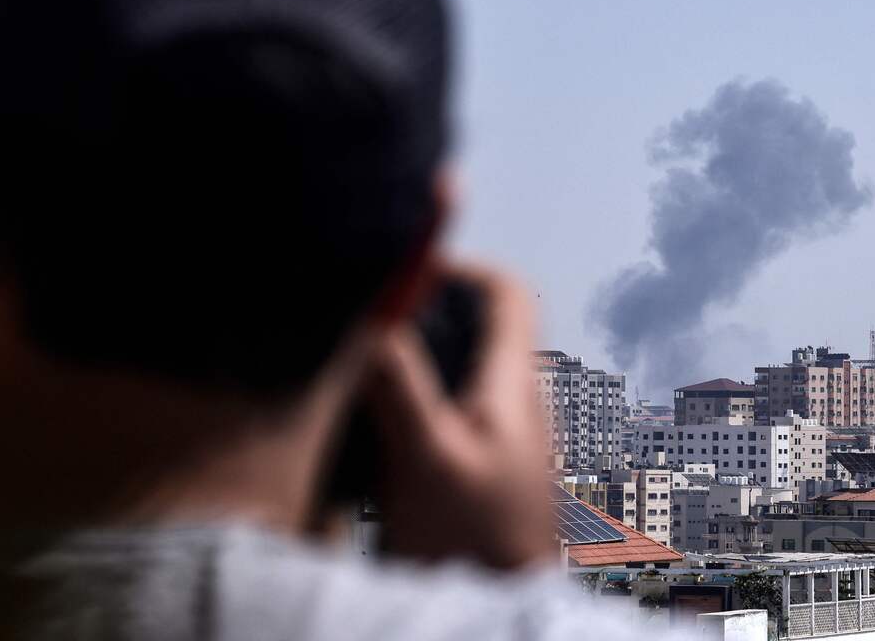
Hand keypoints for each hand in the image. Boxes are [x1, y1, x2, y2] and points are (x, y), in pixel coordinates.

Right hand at [366, 263, 553, 569]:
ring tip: (360, 369)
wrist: (498, 612)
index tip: (406, 275)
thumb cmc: (476, 542)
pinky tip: (372, 426)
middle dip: (424, 314)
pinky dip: (412, 402)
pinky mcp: (480, 470)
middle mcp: (514, 403)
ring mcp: (500, 438)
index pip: (508, 294)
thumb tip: (376, 312)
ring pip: (459, 370)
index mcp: (512, 386)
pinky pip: (448, 412)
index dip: (461, 269)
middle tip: (368, 322)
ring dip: (414, 360)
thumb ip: (401, 383)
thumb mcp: (428, 456)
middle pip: (478, 327)